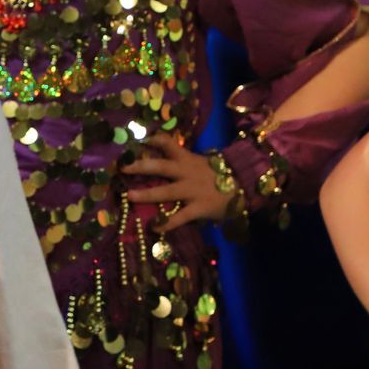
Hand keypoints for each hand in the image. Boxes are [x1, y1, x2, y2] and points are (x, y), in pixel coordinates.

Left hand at [121, 140, 236, 231]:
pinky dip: (167, 223)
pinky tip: (155, 228)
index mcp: (187, 159)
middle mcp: (187, 172)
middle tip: (122, 167)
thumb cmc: (221, 175)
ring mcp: (192, 190)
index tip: (135, 142)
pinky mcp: (198, 207)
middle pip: (160, 166)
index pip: (167, 143)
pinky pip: (180, 217)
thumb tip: (161, 162)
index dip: (151, 141)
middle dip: (140, 166)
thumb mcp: (201, 164)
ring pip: (165, 191)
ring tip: (129, 196)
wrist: (245, 186)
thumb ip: (184, 164)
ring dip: (146, 194)